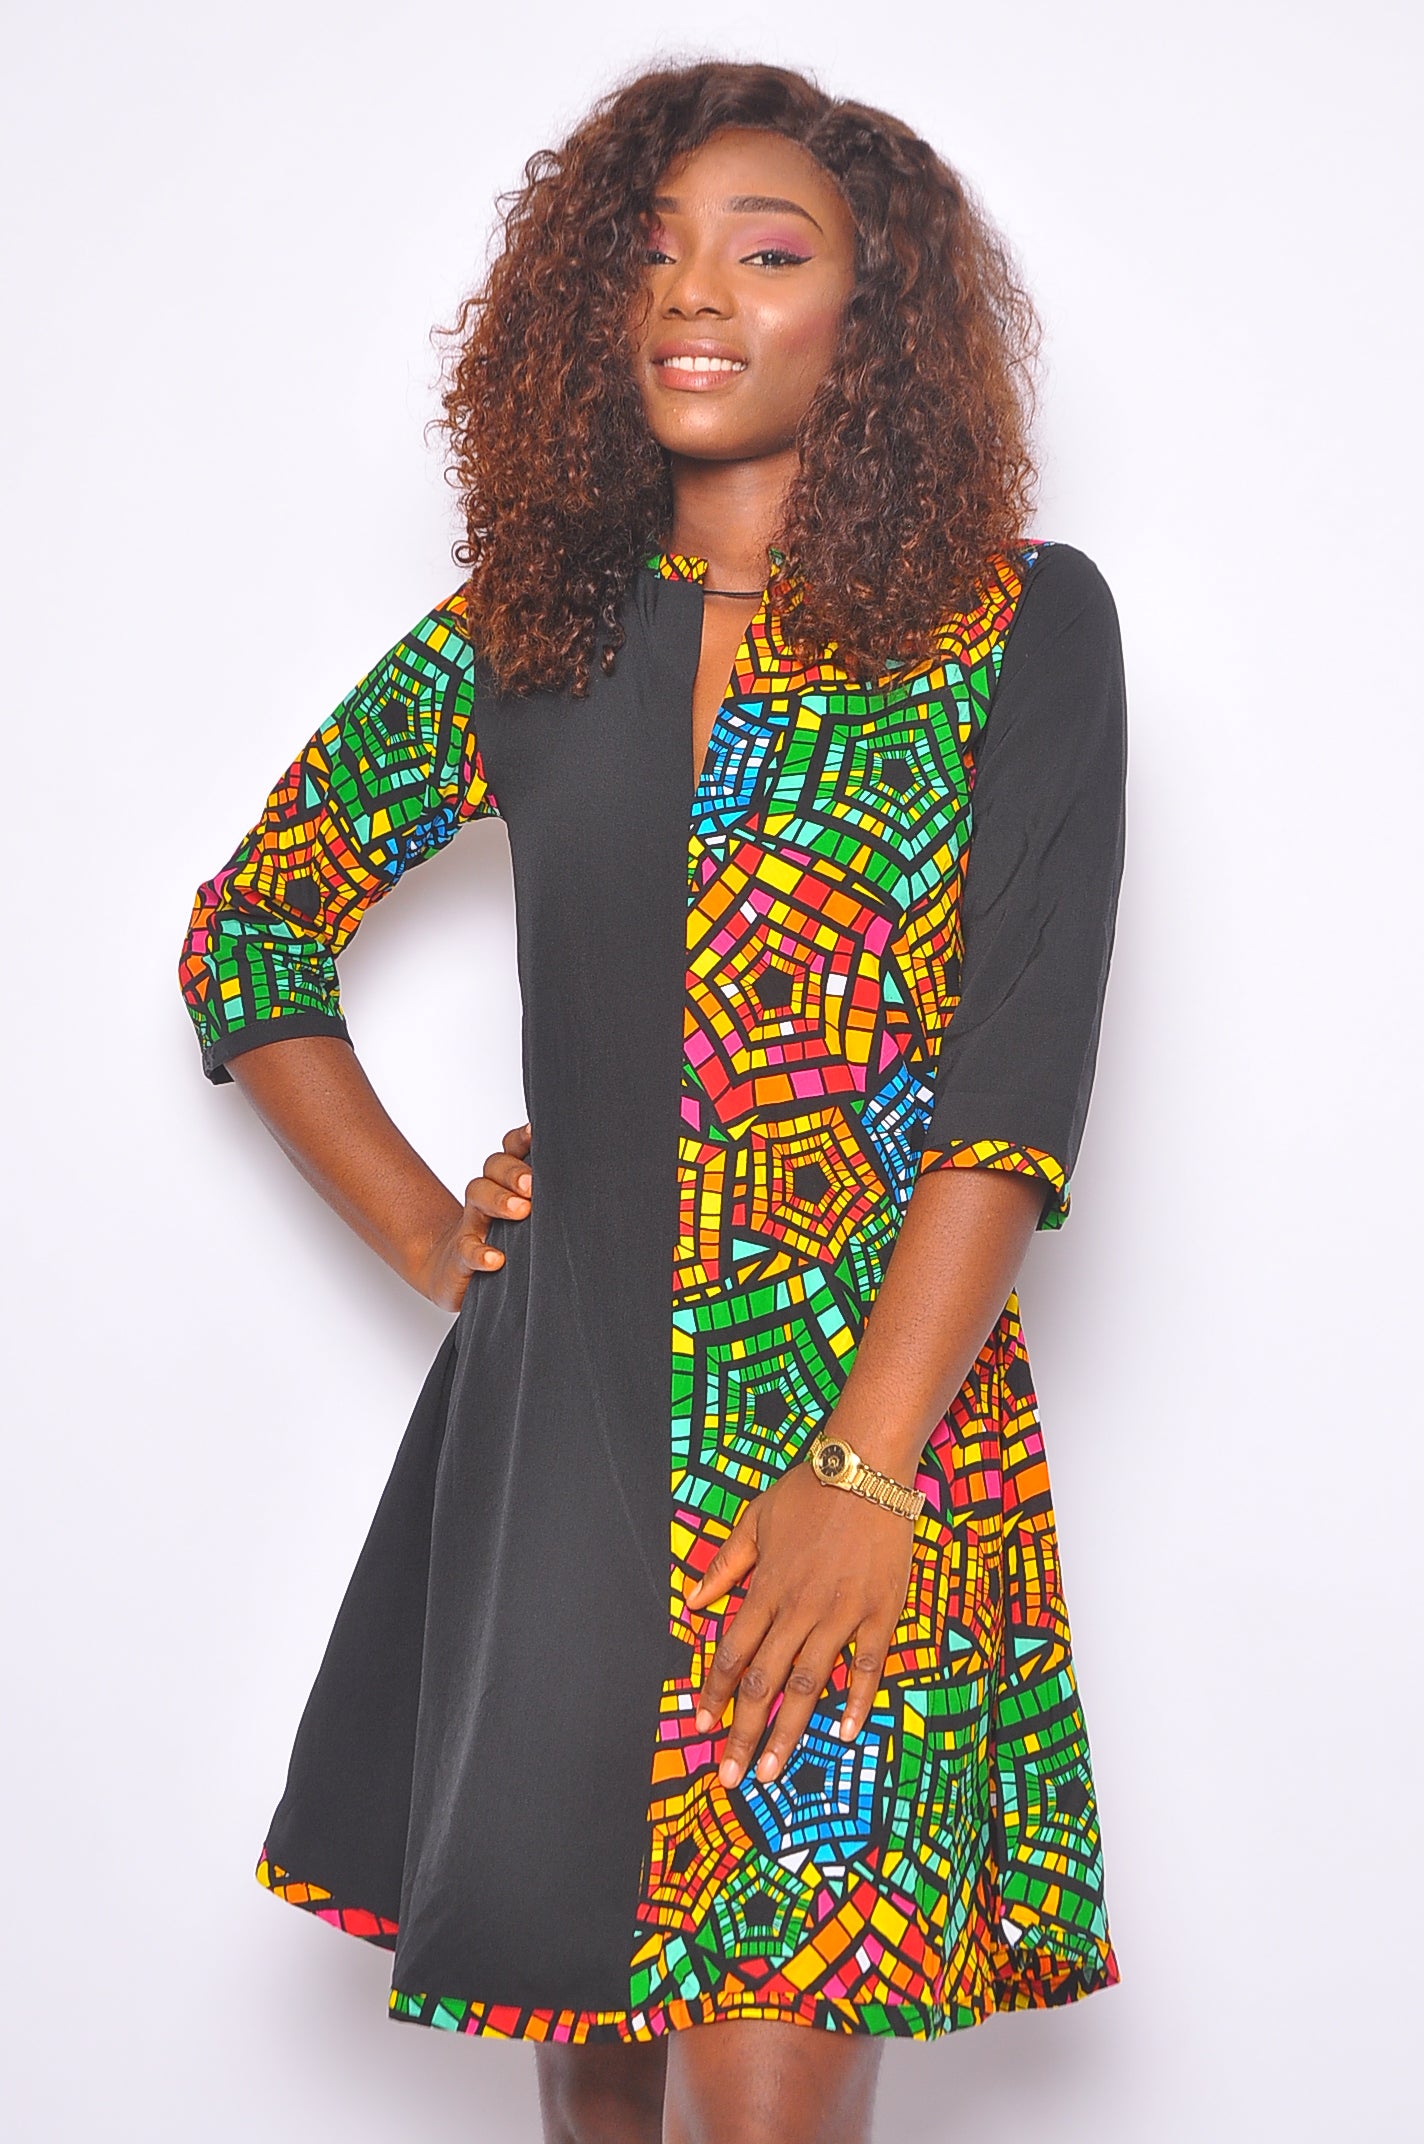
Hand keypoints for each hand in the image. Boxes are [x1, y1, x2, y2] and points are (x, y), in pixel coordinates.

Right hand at [411, 1120, 531, 1310]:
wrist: (452, 1271)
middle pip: (494, 1167)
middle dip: (513, 1170)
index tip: (536, 1132)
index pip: (512, 1151)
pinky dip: (480, 1253)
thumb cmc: (501, 1241)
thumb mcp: (526, 1218)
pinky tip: (496, 1258)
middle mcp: (488, 1197)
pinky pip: (467, 1249)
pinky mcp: (461, 1257)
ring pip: (478, 1195)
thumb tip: (591, 1190)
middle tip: (532, 1184)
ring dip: (499, 1199)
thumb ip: (549, 1202)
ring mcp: (473, 1224)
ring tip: (521, 1210)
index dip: (522, 1139)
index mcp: (506, 1184)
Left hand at [685, 1454, 916, 1788]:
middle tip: (730, 1776)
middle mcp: (799, 1608)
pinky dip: (855, 1701)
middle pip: (764, 1682)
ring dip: (787, 1731)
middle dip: (742, 1732)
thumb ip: (724, 1566)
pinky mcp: (879, 1613)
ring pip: (808, 1684)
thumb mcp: (755, 1520)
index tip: (701, 1726)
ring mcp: (841, 1614)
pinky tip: (843, 1733)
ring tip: (770, 1770)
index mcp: (766, 1588)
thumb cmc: (808, 1491)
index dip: (713, 1693)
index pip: (731, 1653)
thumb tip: (691, 1604)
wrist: (866, 1468)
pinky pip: (867, 1666)